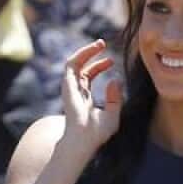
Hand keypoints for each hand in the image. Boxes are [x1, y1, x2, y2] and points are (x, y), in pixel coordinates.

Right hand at [61, 40, 122, 154]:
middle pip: (81, 68)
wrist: (83, 140)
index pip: (88, 77)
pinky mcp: (67, 86)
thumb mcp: (112, 115)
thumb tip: (115, 80)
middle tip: (103, 43)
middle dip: (91, 54)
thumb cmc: (96, 134)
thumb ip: (115, 99)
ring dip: (86, 51)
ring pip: (74, 63)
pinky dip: (81, 54)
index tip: (112, 61)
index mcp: (83, 99)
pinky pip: (71, 65)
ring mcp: (70, 89)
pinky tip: (93, 49)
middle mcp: (75, 92)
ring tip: (100, 43)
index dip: (99, 66)